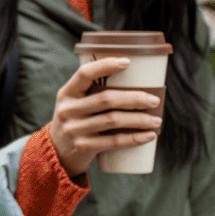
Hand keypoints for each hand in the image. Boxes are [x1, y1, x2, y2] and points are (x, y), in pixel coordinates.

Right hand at [47, 56, 160, 176]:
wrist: (57, 153)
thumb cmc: (76, 122)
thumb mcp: (74, 104)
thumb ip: (93, 94)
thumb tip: (135, 83)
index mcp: (66, 93)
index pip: (84, 74)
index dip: (106, 65)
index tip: (127, 62)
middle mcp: (68, 110)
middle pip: (106, 99)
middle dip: (135, 98)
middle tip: (154, 101)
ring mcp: (74, 129)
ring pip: (113, 120)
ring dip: (140, 119)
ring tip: (157, 120)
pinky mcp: (83, 147)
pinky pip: (114, 141)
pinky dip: (135, 138)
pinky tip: (150, 135)